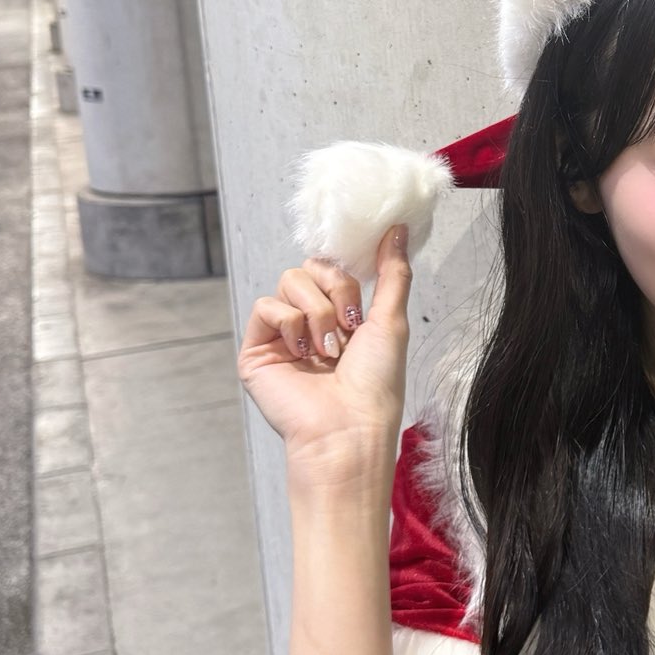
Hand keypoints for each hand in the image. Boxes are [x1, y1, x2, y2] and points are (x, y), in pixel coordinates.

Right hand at [237, 225, 410, 478]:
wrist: (348, 427)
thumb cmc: (375, 385)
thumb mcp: (391, 320)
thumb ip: (392, 272)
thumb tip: (397, 227)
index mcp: (339, 318)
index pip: (330, 267)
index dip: (345, 274)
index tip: (363, 302)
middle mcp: (308, 325)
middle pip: (310, 267)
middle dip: (336, 291)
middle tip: (350, 328)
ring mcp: (281, 337)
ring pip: (289, 281)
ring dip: (318, 312)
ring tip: (329, 349)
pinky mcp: (256, 350)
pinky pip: (266, 306)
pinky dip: (291, 325)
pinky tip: (304, 355)